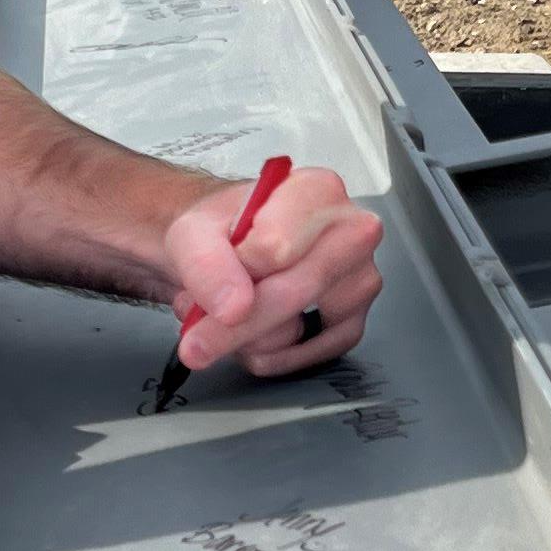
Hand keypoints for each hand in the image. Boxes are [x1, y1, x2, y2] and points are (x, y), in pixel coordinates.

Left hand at [161, 167, 382, 380]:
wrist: (224, 248)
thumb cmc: (223, 230)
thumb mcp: (192, 232)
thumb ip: (206, 263)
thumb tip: (234, 308)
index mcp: (317, 192)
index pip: (275, 247)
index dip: (234, 268)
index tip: (212, 270)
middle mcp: (350, 232)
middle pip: (292, 292)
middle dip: (231, 325)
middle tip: (195, 339)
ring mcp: (358, 279)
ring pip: (295, 331)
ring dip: (246, 338)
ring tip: (226, 312)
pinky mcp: (353, 322)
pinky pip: (309, 358)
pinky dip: (270, 357)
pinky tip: (251, 337)